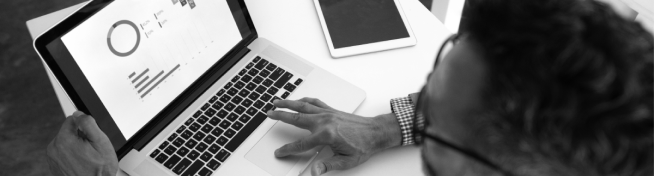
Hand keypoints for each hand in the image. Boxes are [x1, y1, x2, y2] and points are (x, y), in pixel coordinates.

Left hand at [47, 111, 118, 175]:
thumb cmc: (99, 170)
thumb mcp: (100, 142)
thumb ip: (88, 123)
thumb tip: (79, 113)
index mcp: (64, 140)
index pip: (72, 120)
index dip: (85, 127)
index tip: (90, 138)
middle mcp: (54, 148)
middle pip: (68, 131)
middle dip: (79, 137)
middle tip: (90, 150)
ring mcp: (52, 158)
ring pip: (66, 142)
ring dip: (76, 147)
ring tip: (86, 158)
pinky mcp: (54, 165)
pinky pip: (63, 153)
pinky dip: (71, 156)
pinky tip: (80, 163)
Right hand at [267, 98, 400, 175]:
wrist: (376, 132)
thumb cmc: (364, 146)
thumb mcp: (346, 161)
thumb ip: (327, 165)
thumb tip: (314, 172)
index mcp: (326, 135)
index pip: (301, 144)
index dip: (288, 149)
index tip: (279, 152)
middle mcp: (324, 121)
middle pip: (296, 118)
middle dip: (280, 115)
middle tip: (269, 114)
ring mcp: (327, 113)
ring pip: (303, 106)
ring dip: (288, 103)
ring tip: (277, 101)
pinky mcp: (332, 110)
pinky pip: (314, 102)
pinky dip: (304, 100)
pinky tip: (299, 100)